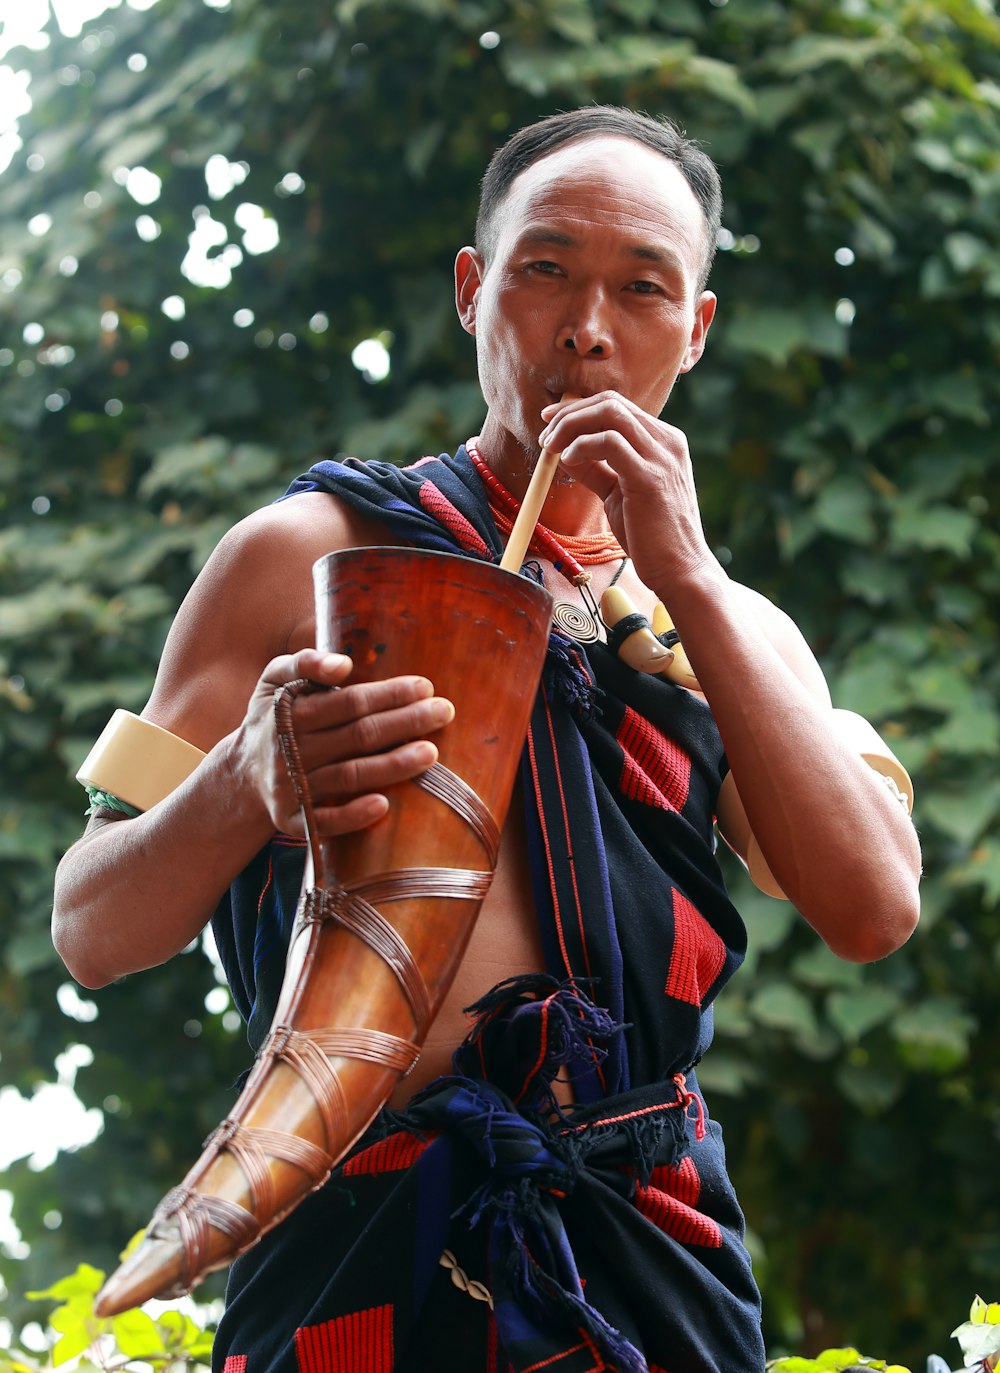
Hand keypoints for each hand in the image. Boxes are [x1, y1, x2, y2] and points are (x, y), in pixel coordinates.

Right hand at [237, 649, 454, 837]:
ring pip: (348, 776)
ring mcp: (290, 787)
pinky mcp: (290, 820)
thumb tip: (343, 664)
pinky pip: (323, 821)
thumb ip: (304, 662)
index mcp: (288, 712)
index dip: (388, 695)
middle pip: (356, 736)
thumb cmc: (273, 716)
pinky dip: (352, 815)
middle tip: (445, 712)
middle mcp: (288, 750)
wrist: (241, 772)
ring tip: (431, 753)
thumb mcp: (274, 679)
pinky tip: (384, 805)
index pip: (348, 702)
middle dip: (404, 723)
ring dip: (391, 766)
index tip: (425, 687)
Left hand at [538, 391, 719, 597]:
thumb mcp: (620, 494)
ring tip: (550, 447)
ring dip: (571, 425)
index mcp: (664, 442)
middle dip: (570, 413)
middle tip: (545, 433)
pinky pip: (609, 442)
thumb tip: (565, 453)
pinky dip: (581, 446)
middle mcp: (667, 442)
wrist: (680, 569)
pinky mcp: (649, 477)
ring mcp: (661, 457)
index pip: (617, 406)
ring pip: (609, 413)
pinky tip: (568, 460)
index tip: (551, 422)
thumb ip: (598, 470)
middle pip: (611, 402)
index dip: (579, 409)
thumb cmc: (652, 536)